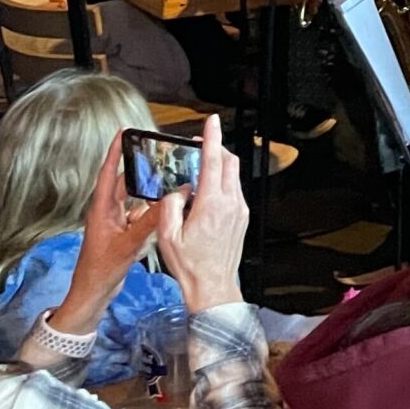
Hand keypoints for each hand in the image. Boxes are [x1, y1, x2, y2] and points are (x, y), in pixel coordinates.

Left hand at [52, 135, 163, 330]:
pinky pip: (141, 214)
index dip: (115, 151)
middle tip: (160, 153)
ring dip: (150, 190)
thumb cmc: (100, 271)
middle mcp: (108, 212)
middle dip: (141, 167)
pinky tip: (167, 209)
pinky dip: (153, 209)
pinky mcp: (124, 233)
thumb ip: (149, 222)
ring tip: (169, 179)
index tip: (123, 131)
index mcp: (102, 209)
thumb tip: (170, 200)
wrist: (92, 295)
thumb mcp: (127, 245)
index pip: (108, 173)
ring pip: (135, 198)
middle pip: (125, 182)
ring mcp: (116, 223)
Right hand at [155, 116, 246, 313]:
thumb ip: (170, 206)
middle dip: (217, 149)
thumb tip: (179, 189)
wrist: (213, 286)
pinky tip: (207, 194)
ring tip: (200, 171)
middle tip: (200, 146)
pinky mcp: (243, 217)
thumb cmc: (189, 265)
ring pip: (234, 176)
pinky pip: (235, 191)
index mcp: (212, 204)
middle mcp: (231, 203)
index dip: (212, 138)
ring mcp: (240, 210)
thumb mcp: (166, 236)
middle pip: (230, 163)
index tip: (211, 121)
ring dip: (220, 167)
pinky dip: (223, 184)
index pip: (214, 161)